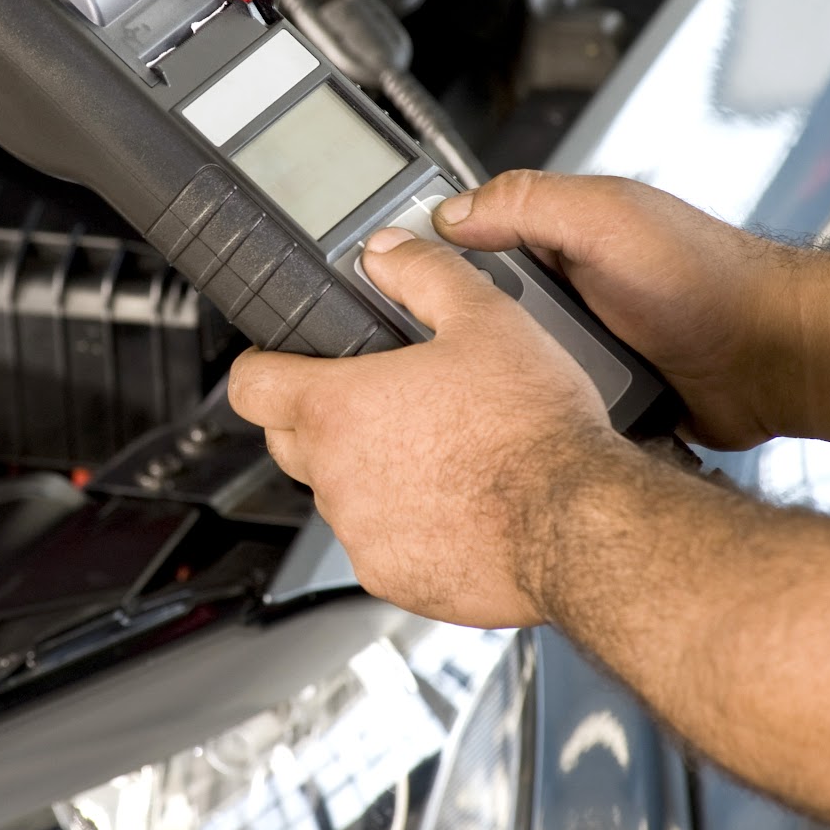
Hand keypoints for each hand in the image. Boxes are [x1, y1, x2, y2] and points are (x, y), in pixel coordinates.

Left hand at [229, 227, 633, 627]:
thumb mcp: (485, 319)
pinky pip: (376, 542)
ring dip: (366, 471)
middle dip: (320, 416)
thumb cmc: (534, 431)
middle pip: (288, 439)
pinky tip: (453, 501)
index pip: (250, 385)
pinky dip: (401, 523)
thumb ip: (422, 274)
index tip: (286, 361)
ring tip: (434, 450)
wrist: (579, 524)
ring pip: (337, 494)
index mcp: (337, 408)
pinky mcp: (391, 577)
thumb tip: (388, 253)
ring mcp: (360, 533)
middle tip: (379, 398)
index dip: (265, 364)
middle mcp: (335, 477)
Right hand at [431, 171, 805, 450]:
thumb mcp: (608, 217)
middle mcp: (564, 289)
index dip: (426, 257)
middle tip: (434, 352)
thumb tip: (450, 212)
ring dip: (496, 380)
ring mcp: (578, 348)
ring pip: (504, 368)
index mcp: (558, 234)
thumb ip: (527, 202)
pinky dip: (532, 414)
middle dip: (459, 332)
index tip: (383, 278)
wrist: (771, 361)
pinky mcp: (594, 398)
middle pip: (475, 312)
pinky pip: (542, 408)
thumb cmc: (709, 279)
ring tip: (469, 398)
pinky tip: (516, 426)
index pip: (468, 239)